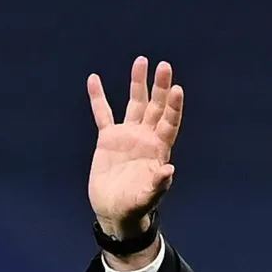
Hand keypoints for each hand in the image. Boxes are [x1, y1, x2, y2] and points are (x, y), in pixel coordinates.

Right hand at [87, 56, 183, 237]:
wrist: (115, 211)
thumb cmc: (136, 206)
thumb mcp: (148, 196)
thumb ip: (159, 184)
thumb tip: (169, 170)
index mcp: (159, 149)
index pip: (169, 122)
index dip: (174, 107)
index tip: (177, 88)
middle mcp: (146, 138)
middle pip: (155, 107)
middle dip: (160, 87)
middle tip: (164, 66)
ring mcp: (127, 136)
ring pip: (134, 104)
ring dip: (138, 84)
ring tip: (141, 61)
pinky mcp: (108, 139)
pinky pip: (103, 114)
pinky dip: (98, 98)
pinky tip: (94, 79)